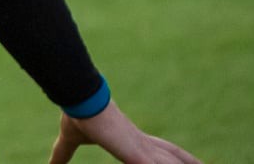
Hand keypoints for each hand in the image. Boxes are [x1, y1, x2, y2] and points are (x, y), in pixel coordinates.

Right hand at [48, 102, 200, 163]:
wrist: (78, 97)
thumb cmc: (75, 114)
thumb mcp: (69, 141)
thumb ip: (63, 155)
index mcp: (130, 137)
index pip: (159, 148)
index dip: (173, 156)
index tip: (184, 162)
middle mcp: (141, 141)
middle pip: (173, 154)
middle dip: (190, 162)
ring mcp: (141, 147)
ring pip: (172, 161)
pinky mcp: (136, 153)